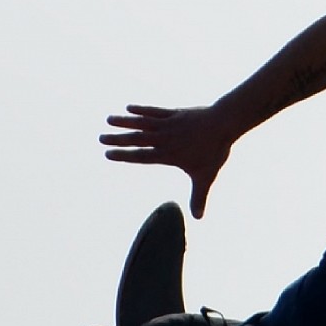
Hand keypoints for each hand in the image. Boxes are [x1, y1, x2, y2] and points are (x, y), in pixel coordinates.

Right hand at [100, 104, 234, 218]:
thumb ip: (199, 197)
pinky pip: (154, 111)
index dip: (124, 155)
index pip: (142, 156)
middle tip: (101, 138)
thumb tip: (198, 218)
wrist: (224, 123)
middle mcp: (165, 138)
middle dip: (118, 139)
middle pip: (137, 139)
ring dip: (125, 121)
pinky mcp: (175, 113)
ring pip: (142, 122)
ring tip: (108, 120)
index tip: (108, 154)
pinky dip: (142, 110)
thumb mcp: (206, 177)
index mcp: (169, 154)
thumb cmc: (214, 152)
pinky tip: (129, 107)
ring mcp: (168, 124)